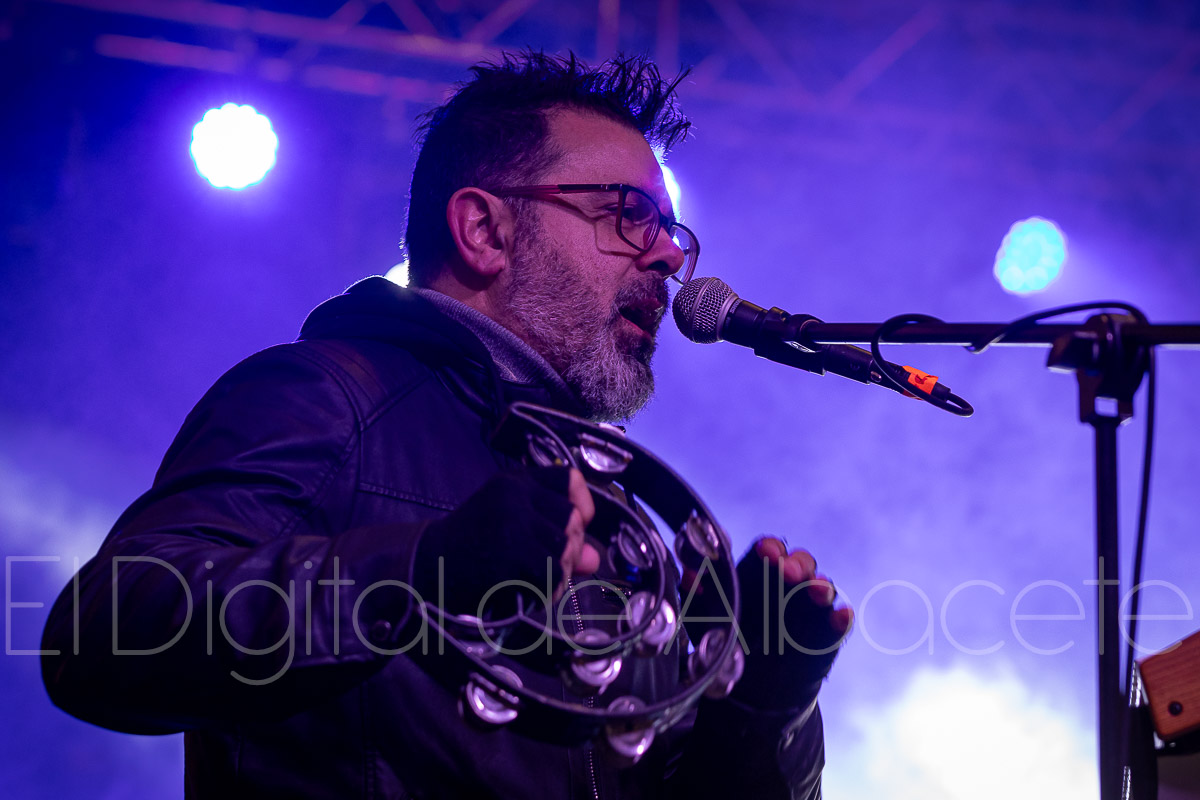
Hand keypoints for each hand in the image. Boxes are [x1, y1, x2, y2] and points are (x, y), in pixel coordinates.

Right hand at [413, 467, 598, 615]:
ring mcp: (510, 522)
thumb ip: (555, 539)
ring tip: (533, 579)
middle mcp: (513, 495)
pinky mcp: (508, 553)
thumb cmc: (471, 549)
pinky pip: (551, 574)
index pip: (570, 479)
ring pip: (565, 548)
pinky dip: (546, 589)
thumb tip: (593, 558)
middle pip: (573, 518)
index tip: (576, 524)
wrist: (424, 567)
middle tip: (545, 563)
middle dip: (569, 547)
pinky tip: (527, 591)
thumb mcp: (511, 529)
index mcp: (514, 482)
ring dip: (557, 572)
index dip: (582, 504)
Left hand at [683, 536, 851, 709]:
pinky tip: (840, 615)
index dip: (770, 548)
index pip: (769, 551)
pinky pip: (836, 624)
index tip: (766, 552)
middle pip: (801, 563)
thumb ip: (698, 595)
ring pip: (822, 588)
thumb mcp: (706, 620)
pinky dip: (840, 618)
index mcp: (758, 576)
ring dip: (821, 586)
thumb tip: (687, 574)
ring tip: (817, 591)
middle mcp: (787, 588)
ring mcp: (808, 611)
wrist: (751, 692)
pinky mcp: (824, 638)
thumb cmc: (727, 644)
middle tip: (788, 572)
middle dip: (797, 564)